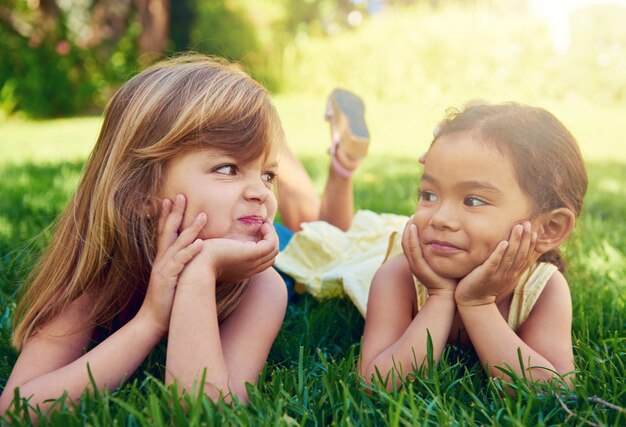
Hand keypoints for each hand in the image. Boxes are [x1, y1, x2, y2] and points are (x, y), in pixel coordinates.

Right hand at [137, 195, 205, 334]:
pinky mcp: (168, 279)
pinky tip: (199, 244)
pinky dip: (190, 252)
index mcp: (162, 259)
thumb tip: (192, 254)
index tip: (170, 198)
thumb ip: (179, 265)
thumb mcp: (173, 278)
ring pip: (177, 244)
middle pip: (167, 231)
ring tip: (202, 215)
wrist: (152, 321)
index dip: (166, 215)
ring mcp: (163, 269)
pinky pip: (180, 263)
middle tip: (181, 195)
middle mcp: (161, 260)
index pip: (164, 232)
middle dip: (174, 213)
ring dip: (190, 229)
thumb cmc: (166, 300)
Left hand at [180, 220, 279, 285]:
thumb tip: (223, 240)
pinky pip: (271, 245)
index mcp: (241, 270)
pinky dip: (270, 234)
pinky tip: (262, 225)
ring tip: (264, 223)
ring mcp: (252, 263)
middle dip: (270, 239)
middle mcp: (250, 269)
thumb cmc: (197, 259)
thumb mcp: (213, 253)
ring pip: (274, 251)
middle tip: (264, 225)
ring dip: (272, 235)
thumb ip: (221, 248)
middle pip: (271, 257)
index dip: (263, 245)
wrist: (195, 266)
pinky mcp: (251, 254)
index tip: (258, 230)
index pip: (262, 261)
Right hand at [401, 216, 456, 295]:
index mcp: (417, 260)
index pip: (409, 242)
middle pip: (405, 241)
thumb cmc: (448, 277)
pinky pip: (412, 250)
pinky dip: (411, 238)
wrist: (448, 294)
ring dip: (407, 230)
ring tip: (412, 218)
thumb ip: (441, 250)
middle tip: (413, 215)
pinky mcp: (418, 267)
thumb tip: (448, 238)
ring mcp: (414, 265)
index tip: (416, 218)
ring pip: (406, 244)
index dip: (410, 230)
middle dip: (408, 227)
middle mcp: (413, 262)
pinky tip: (413, 227)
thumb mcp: (442, 261)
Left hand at [455, 222, 536, 306]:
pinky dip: (499, 253)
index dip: (531, 243)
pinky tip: (503, 243)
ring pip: (510, 256)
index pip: (525, 256)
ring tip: (518, 227)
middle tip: (528, 223)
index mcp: (512, 272)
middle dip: (525, 238)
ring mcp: (497, 275)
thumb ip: (505, 262)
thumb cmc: (484, 283)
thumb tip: (510, 247)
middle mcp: (508, 273)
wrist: (472, 301)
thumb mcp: (499, 272)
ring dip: (515, 241)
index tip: (535, 230)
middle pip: (520, 254)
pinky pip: (494, 263)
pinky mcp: (485, 275)